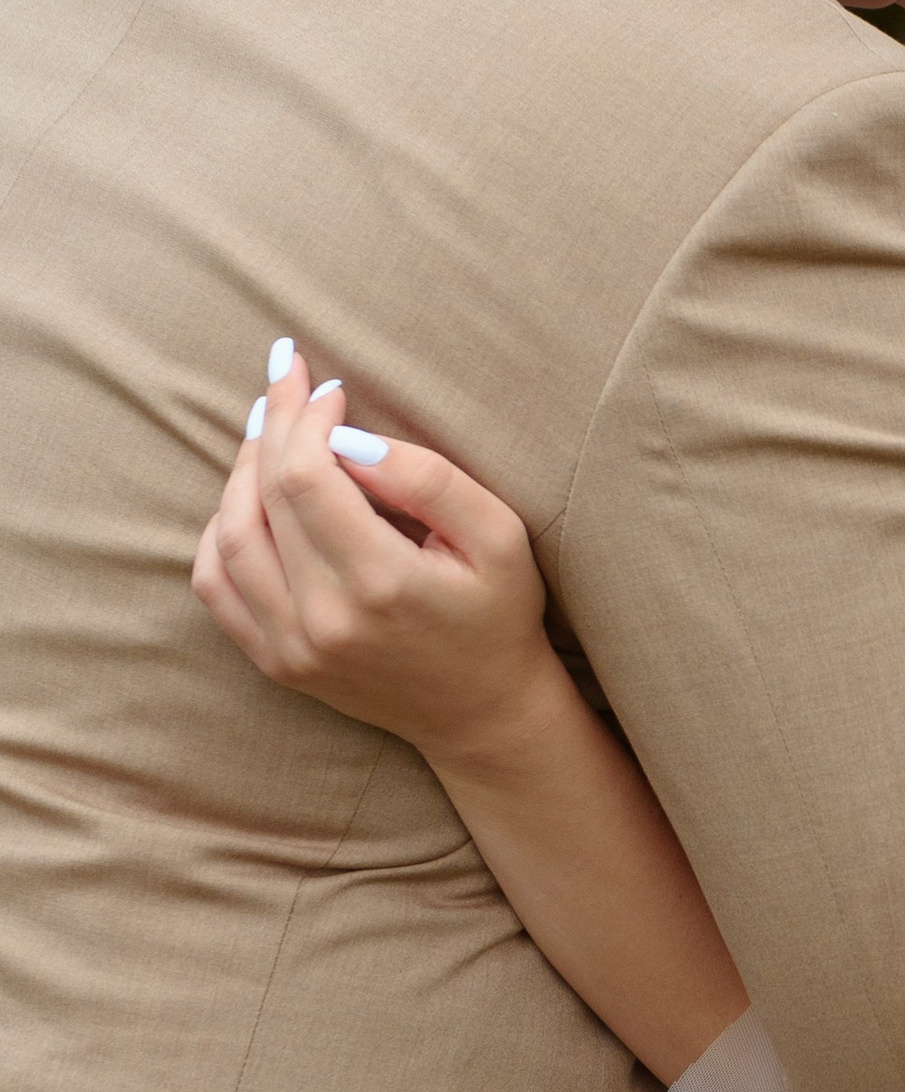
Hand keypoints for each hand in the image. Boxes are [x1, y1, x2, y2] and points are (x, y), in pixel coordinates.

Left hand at [193, 347, 556, 771]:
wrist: (481, 711)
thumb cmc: (498, 614)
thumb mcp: (499, 537)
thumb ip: (429, 480)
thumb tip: (350, 438)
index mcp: (382, 583)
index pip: (307, 478)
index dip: (305, 419)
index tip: (328, 387)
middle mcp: (324, 620)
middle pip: (265, 498)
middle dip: (273, 424)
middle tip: (287, 379)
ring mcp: (291, 647)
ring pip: (230, 537)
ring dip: (240, 472)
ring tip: (268, 429)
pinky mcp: (275, 661)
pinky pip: (217, 586)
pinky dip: (221, 531)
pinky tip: (248, 497)